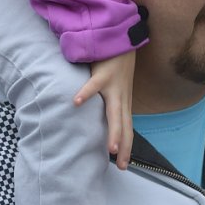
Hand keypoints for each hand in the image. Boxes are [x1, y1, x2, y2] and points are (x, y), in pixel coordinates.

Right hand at [73, 50, 135, 168]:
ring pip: (115, 112)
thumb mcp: (117, 86)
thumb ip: (111, 100)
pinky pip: (93, 85)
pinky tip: (76, 103)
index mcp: (124, 100)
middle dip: (124, 146)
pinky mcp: (104, 73)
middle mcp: (122, 96)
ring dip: (114, 131)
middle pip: (125, 125)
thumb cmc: (116, 63)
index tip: (123, 164)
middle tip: (121, 166)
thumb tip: (103, 117)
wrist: (122, 38)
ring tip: (111, 149)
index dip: (127, 146)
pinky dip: (85, 93)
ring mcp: (114, 85)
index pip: (128, 127)